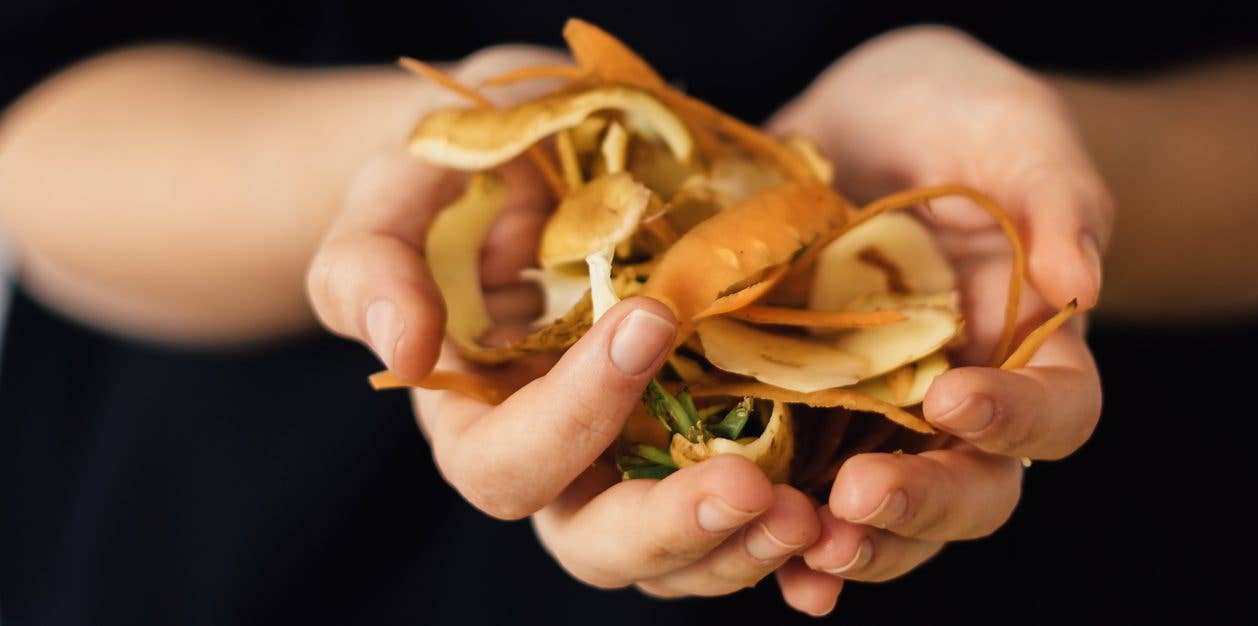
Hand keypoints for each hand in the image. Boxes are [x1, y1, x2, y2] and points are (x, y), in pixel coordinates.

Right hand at [306, 46, 820, 604]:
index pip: (507, 463)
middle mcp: (556, 459)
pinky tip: (841, 498)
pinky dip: (787, 514)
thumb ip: (369, 266)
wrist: (538, 162)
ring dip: (745, 544)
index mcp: (473, 419)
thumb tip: (402, 353)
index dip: (571, 415)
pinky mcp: (705, 431)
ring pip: (679, 551)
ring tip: (813, 518)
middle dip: (672, 527)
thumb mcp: (392, 195)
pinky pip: (744, 503)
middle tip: (751, 490)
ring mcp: (636, 455)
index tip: (645, 321)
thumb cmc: (455, 175)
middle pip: (597, 543)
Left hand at [768, 26, 1109, 613]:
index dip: (1015, 420)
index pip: (1057, 413)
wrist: (873, 119)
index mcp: (1035, 348)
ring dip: (849, 541)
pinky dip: (777, 523)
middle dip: (919, 504)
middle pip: (972, 489)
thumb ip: (1057, 197)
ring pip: (885, 511)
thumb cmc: (962, 117)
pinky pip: (799, 479)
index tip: (953, 397)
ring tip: (802, 549)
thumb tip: (1080, 283)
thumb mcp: (1015, 132)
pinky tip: (742, 540)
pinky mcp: (804, 406)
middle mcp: (963, 401)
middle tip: (858, 499)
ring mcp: (881, 413)